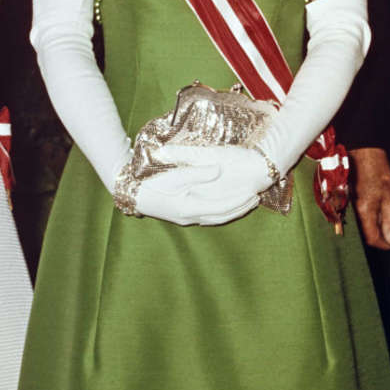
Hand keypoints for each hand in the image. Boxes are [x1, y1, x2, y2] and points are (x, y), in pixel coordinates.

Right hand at [134, 144, 266, 225]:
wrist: (133, 194)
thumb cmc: (152, 183)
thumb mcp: (175, 175)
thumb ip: (198, 173)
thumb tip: (218, 170)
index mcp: (189, 208)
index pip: (222, 207)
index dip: (239, 201)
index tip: (252, 193)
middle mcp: (190, 217)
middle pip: (222, 216)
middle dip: (240, 208)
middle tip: (256, 199)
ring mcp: (186, 219)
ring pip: (216, 219)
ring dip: (233, 211)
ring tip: (246, 202)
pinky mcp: (183, 216)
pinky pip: (208, 217)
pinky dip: (222, 212)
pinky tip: (226, 205)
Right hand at [350, 147, 389, 248]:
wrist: (358, 151)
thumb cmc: (376, 169)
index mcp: (365, 210)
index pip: (372, 238)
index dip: (383, 244)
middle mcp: (351, 210)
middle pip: (362, 234)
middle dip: (375, 236)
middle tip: (386, 232)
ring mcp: (343, 205)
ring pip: (356, 225)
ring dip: (367, 227)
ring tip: (378, 219)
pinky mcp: (340, 199)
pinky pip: (350, 216)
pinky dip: (360, 218)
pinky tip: (367, 210)